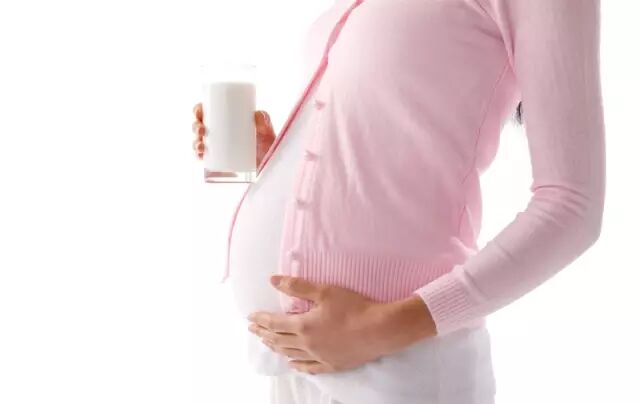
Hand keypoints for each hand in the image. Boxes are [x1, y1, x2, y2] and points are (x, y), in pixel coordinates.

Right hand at [191, 103, 275, 168]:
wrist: (273, 166)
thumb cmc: (268, 146)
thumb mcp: (267, 132)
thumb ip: (265, 122)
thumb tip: (256, 114)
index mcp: (227, 121)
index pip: (208, 112)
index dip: (198, 110)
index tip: (199, 112)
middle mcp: (219, 134)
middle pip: (200, 127)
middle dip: (195, 127)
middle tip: (202, 130)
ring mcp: (217, 149)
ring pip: (199, 142)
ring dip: (194, 142)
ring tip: (201, 146)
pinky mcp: (219, 163)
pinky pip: (204, 159)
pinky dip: (198, 157)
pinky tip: (199, 156)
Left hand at [247, 275, 436, 374]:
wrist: (380, 329)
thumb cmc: (353, 307)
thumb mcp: (324, 291)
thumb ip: (297, 286)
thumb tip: (273, 280)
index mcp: (303, 325)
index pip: (275, 323)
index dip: (262, 319)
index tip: (251, 317)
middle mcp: (307, 344)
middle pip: (280, 339)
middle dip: (264, 333)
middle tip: (253, 330)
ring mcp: (320, 356)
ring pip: (291, 354)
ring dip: (277, 348)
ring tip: (267, 343)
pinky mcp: (333, 364)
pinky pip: (310, 367)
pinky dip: (298, 365)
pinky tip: (292, 364)